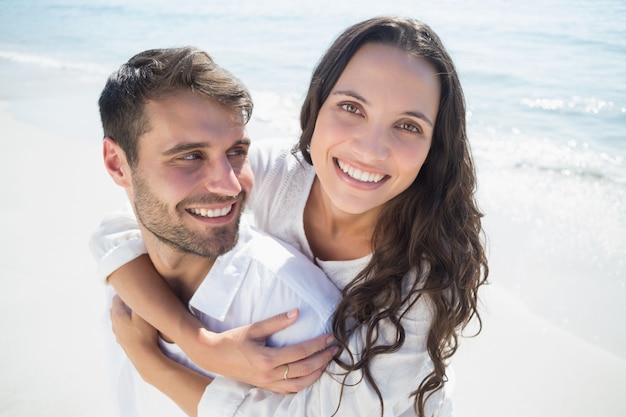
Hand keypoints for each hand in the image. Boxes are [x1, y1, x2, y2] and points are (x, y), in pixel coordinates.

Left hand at [110, 295, 160, 371]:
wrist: (143, 356)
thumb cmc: (143, 334)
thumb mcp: (142, 315)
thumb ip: (138, 303)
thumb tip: (135, 294)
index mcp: (117, 317)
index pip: (116, 301)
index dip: (121, 293)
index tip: (127, 289)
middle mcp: (115, 326)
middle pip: (115, 311)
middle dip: (121, 304)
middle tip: (129, 298)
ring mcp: (119, 336)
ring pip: (118, 322)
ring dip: (123, 316)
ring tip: (132, 312)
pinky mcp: (124, 344)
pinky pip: (123, 331)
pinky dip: (126, 326)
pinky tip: (133, 328)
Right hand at [179, 309, 339, 393]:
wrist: (214, 356)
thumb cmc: (233, 340)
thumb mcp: (254, 328)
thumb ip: (276, 321)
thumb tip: (297, 313)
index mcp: (267, 359)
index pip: (300, 352)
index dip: (318, 345)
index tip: (330, 337)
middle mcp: (269, 375)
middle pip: (304, 369)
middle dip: (323, 359)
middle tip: (335, 349)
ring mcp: (268, 384)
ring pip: (300, 384)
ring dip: (317, 373)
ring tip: (327, 361)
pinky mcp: (266, 387)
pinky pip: (290, 390)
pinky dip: (304, 384)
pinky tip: (312, 375)